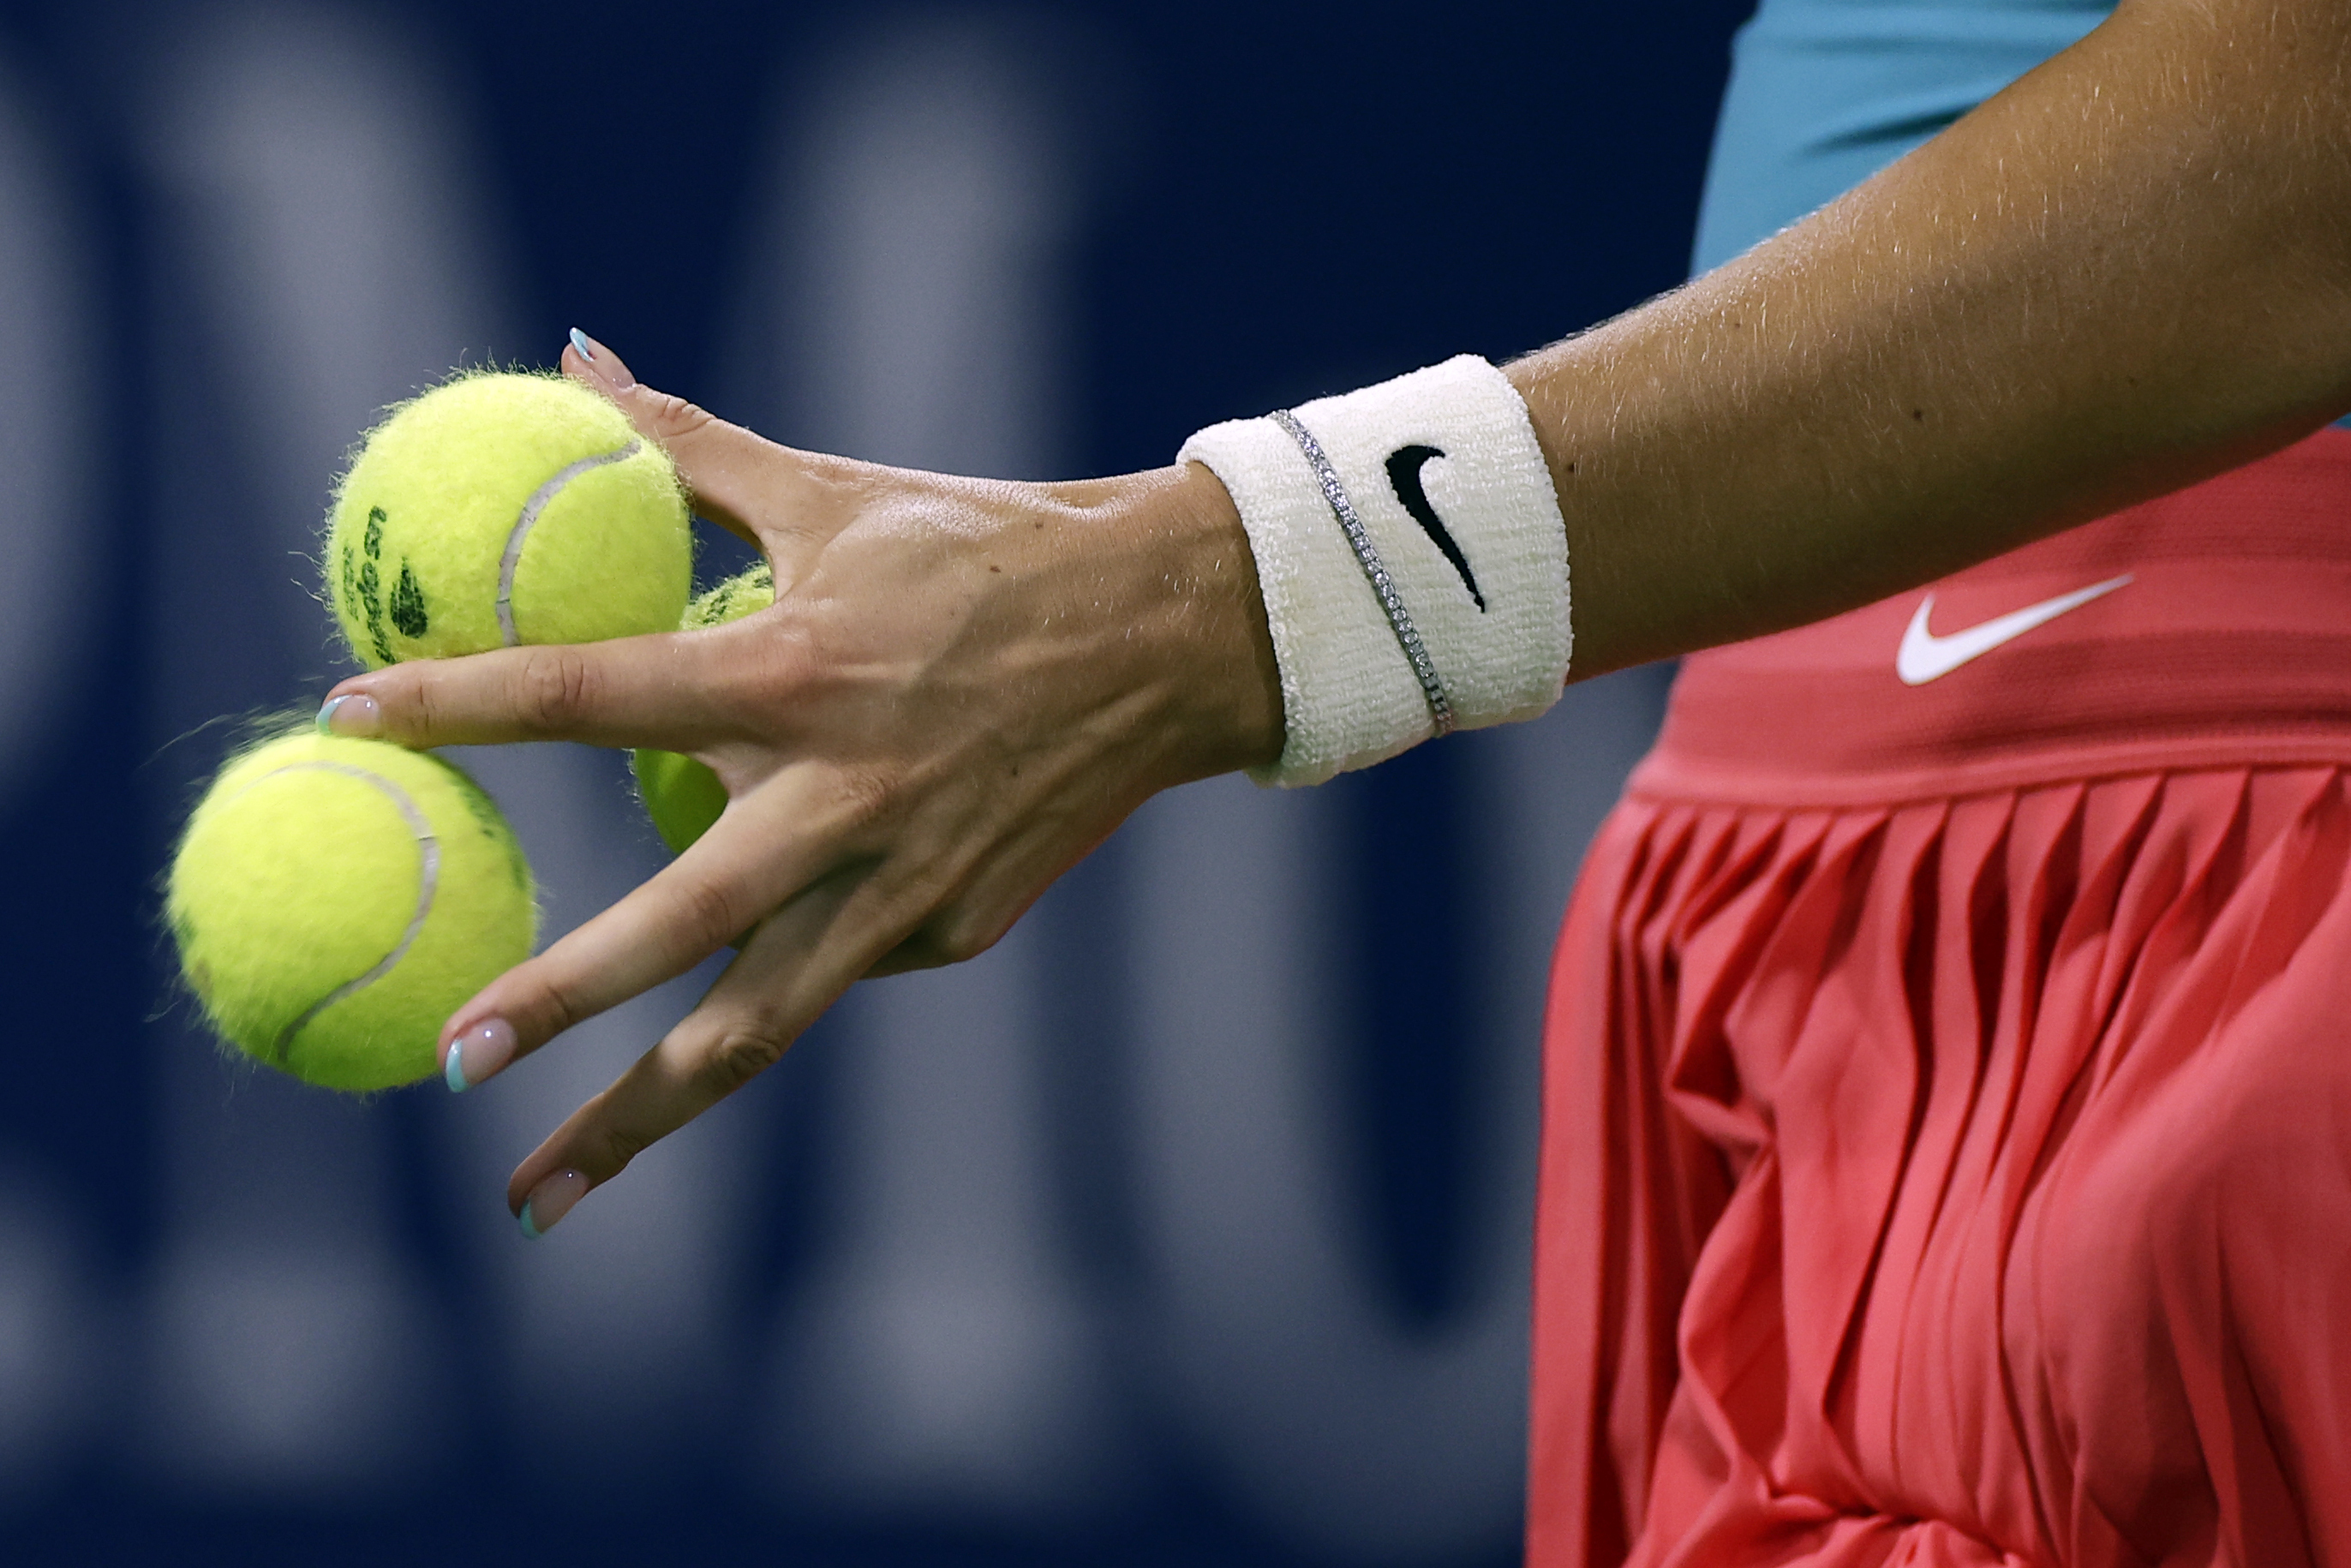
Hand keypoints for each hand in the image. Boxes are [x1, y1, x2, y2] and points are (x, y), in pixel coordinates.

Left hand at [320, 333, 1281, 1232]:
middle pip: (679, 926)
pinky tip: (739, 984)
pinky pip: (832, 965)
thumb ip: (690, 446)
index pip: (592, 692)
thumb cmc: (987, 549)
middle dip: (557, 1001)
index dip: (459, 701)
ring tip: (533, 1197)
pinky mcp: (949, 932)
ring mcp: (902, 885)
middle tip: (445, 1055)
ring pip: (755, 1028)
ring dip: (639, 1118)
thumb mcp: (834, 492)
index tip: (339, 714)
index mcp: (798, 672)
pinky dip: (768, 981)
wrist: (1170, 639)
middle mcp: (842, 798)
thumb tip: (572, 358)